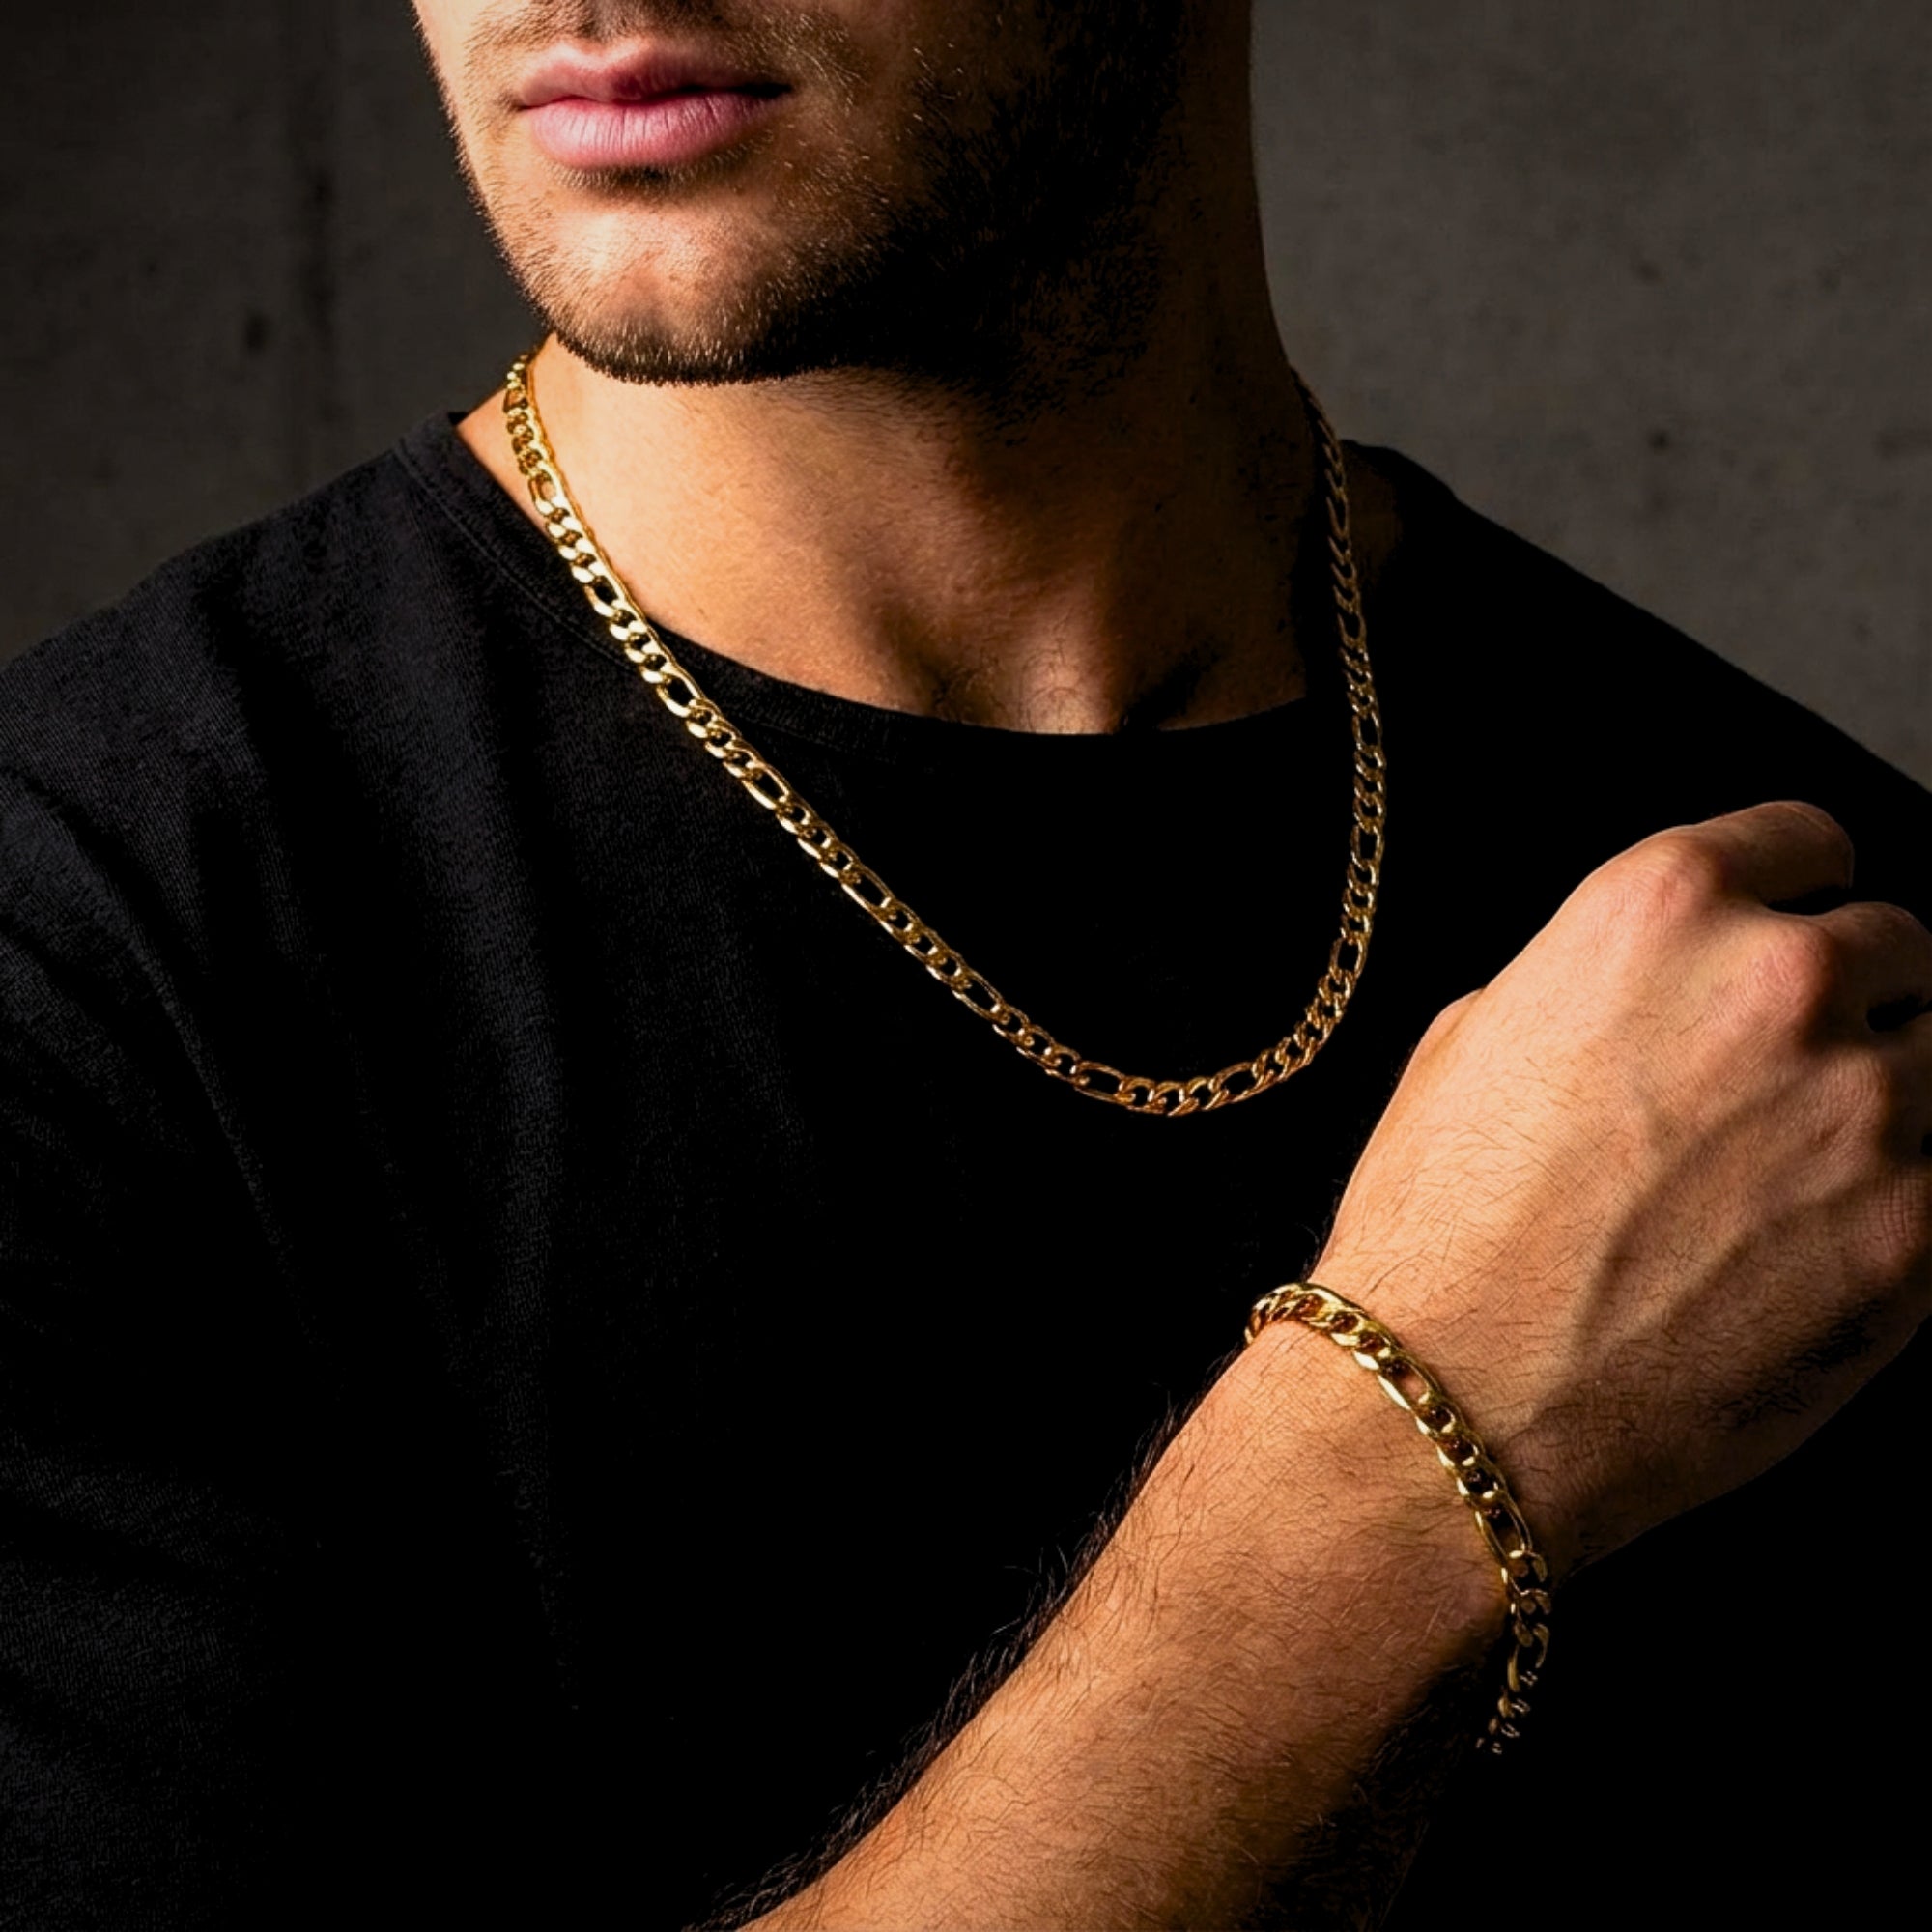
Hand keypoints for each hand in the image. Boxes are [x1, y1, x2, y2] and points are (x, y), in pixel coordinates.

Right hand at [1318, 801, 1931, 1575]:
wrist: (1455, 1397)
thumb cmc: (1439, 1226)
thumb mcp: (1470, 1039)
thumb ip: (1591, 980)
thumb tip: (1657, 990)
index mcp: (1660, 907)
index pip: (1807, 837)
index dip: (1798, 886)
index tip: (1798, 919)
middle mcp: (1782, 981)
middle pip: (1897, 942)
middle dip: (1848, 996)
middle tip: (1782, 1073)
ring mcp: (1868, 1109)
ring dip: (1884, 1100)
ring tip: (1796, 1172)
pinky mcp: (1918, 1237)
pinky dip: (1896, 1205)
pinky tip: (1807, 1250)